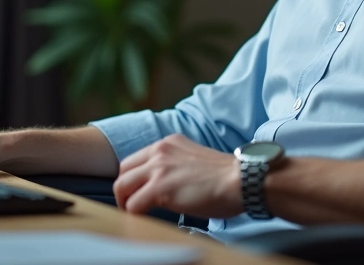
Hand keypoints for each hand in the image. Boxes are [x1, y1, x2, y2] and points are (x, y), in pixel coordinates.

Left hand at [113, 134, 243, 218]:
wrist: (241, 180)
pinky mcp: (160, 188)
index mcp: (168, 143)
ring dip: (125, 203)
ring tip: (133, 214)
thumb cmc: (227, 176)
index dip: (133, 178)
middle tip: (130, 204)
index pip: (136, 159)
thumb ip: (176, 164)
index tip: (137, 191)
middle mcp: (160, 151)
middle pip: (123, 170)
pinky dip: (134, 214)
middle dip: (124, 189)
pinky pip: (134, 204)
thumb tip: (167, 184)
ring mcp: (158, 169)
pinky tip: (144, 219)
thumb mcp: (194, 159)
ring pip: (122, 186)